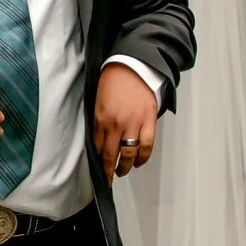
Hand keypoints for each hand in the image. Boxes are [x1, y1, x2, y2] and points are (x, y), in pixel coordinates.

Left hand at [90, 63, 157, 181]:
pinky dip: (143, 157)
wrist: (133, 66)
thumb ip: (98, 121)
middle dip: (108, 171)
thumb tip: (99, 140)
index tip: (97, 170)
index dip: (97, 161)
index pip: (96, 147)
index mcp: (101, 119)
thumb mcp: (98, 101)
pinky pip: (146, 145)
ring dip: (125, 167)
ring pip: (128, 153)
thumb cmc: (113, 81)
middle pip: (110, 154)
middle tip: (108, 179)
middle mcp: (116, 124)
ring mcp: (133, 123)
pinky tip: (138, 162)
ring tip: (122, 172)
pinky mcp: (148, 121)